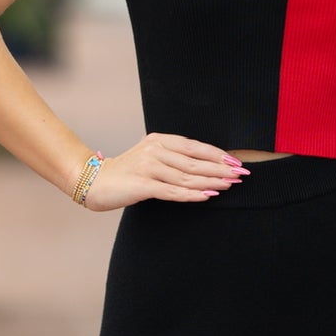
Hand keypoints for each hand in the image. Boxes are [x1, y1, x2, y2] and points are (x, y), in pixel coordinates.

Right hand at [80, 132, 247, 210]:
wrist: (93, 182)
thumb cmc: (127, 173)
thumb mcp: (151, 158)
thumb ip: (173, 159)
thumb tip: (206, 167)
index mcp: (160, 140)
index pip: (196, 147)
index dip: (218, 155)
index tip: (237, 163)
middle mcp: (155, 150)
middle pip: (195, 161)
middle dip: (221, 169)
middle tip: (241, 176)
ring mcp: (148, 166)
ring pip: (187, 176)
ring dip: (211, 182)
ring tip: (229, 186)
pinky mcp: (142, 184)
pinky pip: (173, 191)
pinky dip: (192, 194)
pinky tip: (207, 196)